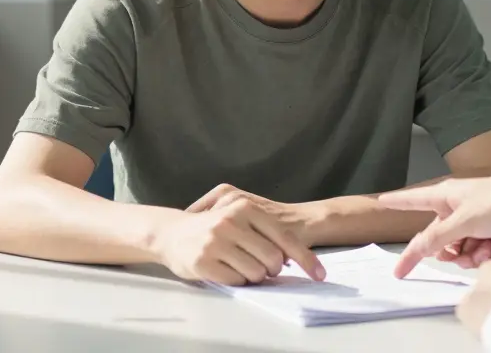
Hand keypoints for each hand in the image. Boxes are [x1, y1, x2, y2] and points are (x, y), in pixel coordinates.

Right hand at [150, 189, 324, 285]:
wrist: (170, 232)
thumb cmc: (213, 226)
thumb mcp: (239, 217)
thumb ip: (264, 231)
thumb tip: (290, 257)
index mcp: (245, 208)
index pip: (284, 239)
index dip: (306, 259)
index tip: (320, 274)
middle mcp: (231, 222)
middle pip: (272, 260)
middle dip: (272, 269)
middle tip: (263, 267)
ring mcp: (215, 242)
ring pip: (255, 273)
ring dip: (253, 276)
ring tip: (239, 264)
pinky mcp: (203, 262)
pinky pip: (235, 281)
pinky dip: (236, 280)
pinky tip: (225, 269)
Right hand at [378, 170, 490, 277]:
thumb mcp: (464, 220)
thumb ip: (437, 238)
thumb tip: (415, 249)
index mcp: (446, 197)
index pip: (413, 200)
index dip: (396, 202)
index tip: (380, 202)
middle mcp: (459, 209)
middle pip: (437, 240)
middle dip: (448, 252)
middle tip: (461, 251)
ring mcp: (476, 224)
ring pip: (458, 252)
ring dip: (471, 256)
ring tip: (488, 247)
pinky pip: (477, 256)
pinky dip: (487, 256)